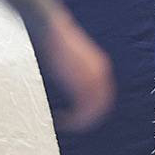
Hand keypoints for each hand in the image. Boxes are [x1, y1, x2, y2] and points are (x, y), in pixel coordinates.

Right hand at [34, 11, 113, 131]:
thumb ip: (75, 74)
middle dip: (87, 118)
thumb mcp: (70, 60)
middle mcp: (101, 74)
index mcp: (100, 68)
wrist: (51, 30)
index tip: (78, 115)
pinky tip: (61, 120)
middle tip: (71, 124)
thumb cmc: (55, 42)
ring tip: (64, 124)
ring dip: (79, 122)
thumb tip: (69, 87)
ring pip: (93, 111)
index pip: (103, 96)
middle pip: (101, 106)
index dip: (92, 109)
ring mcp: (93, 78)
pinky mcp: (82, 83)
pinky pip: (82, 111)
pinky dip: (72, 120)